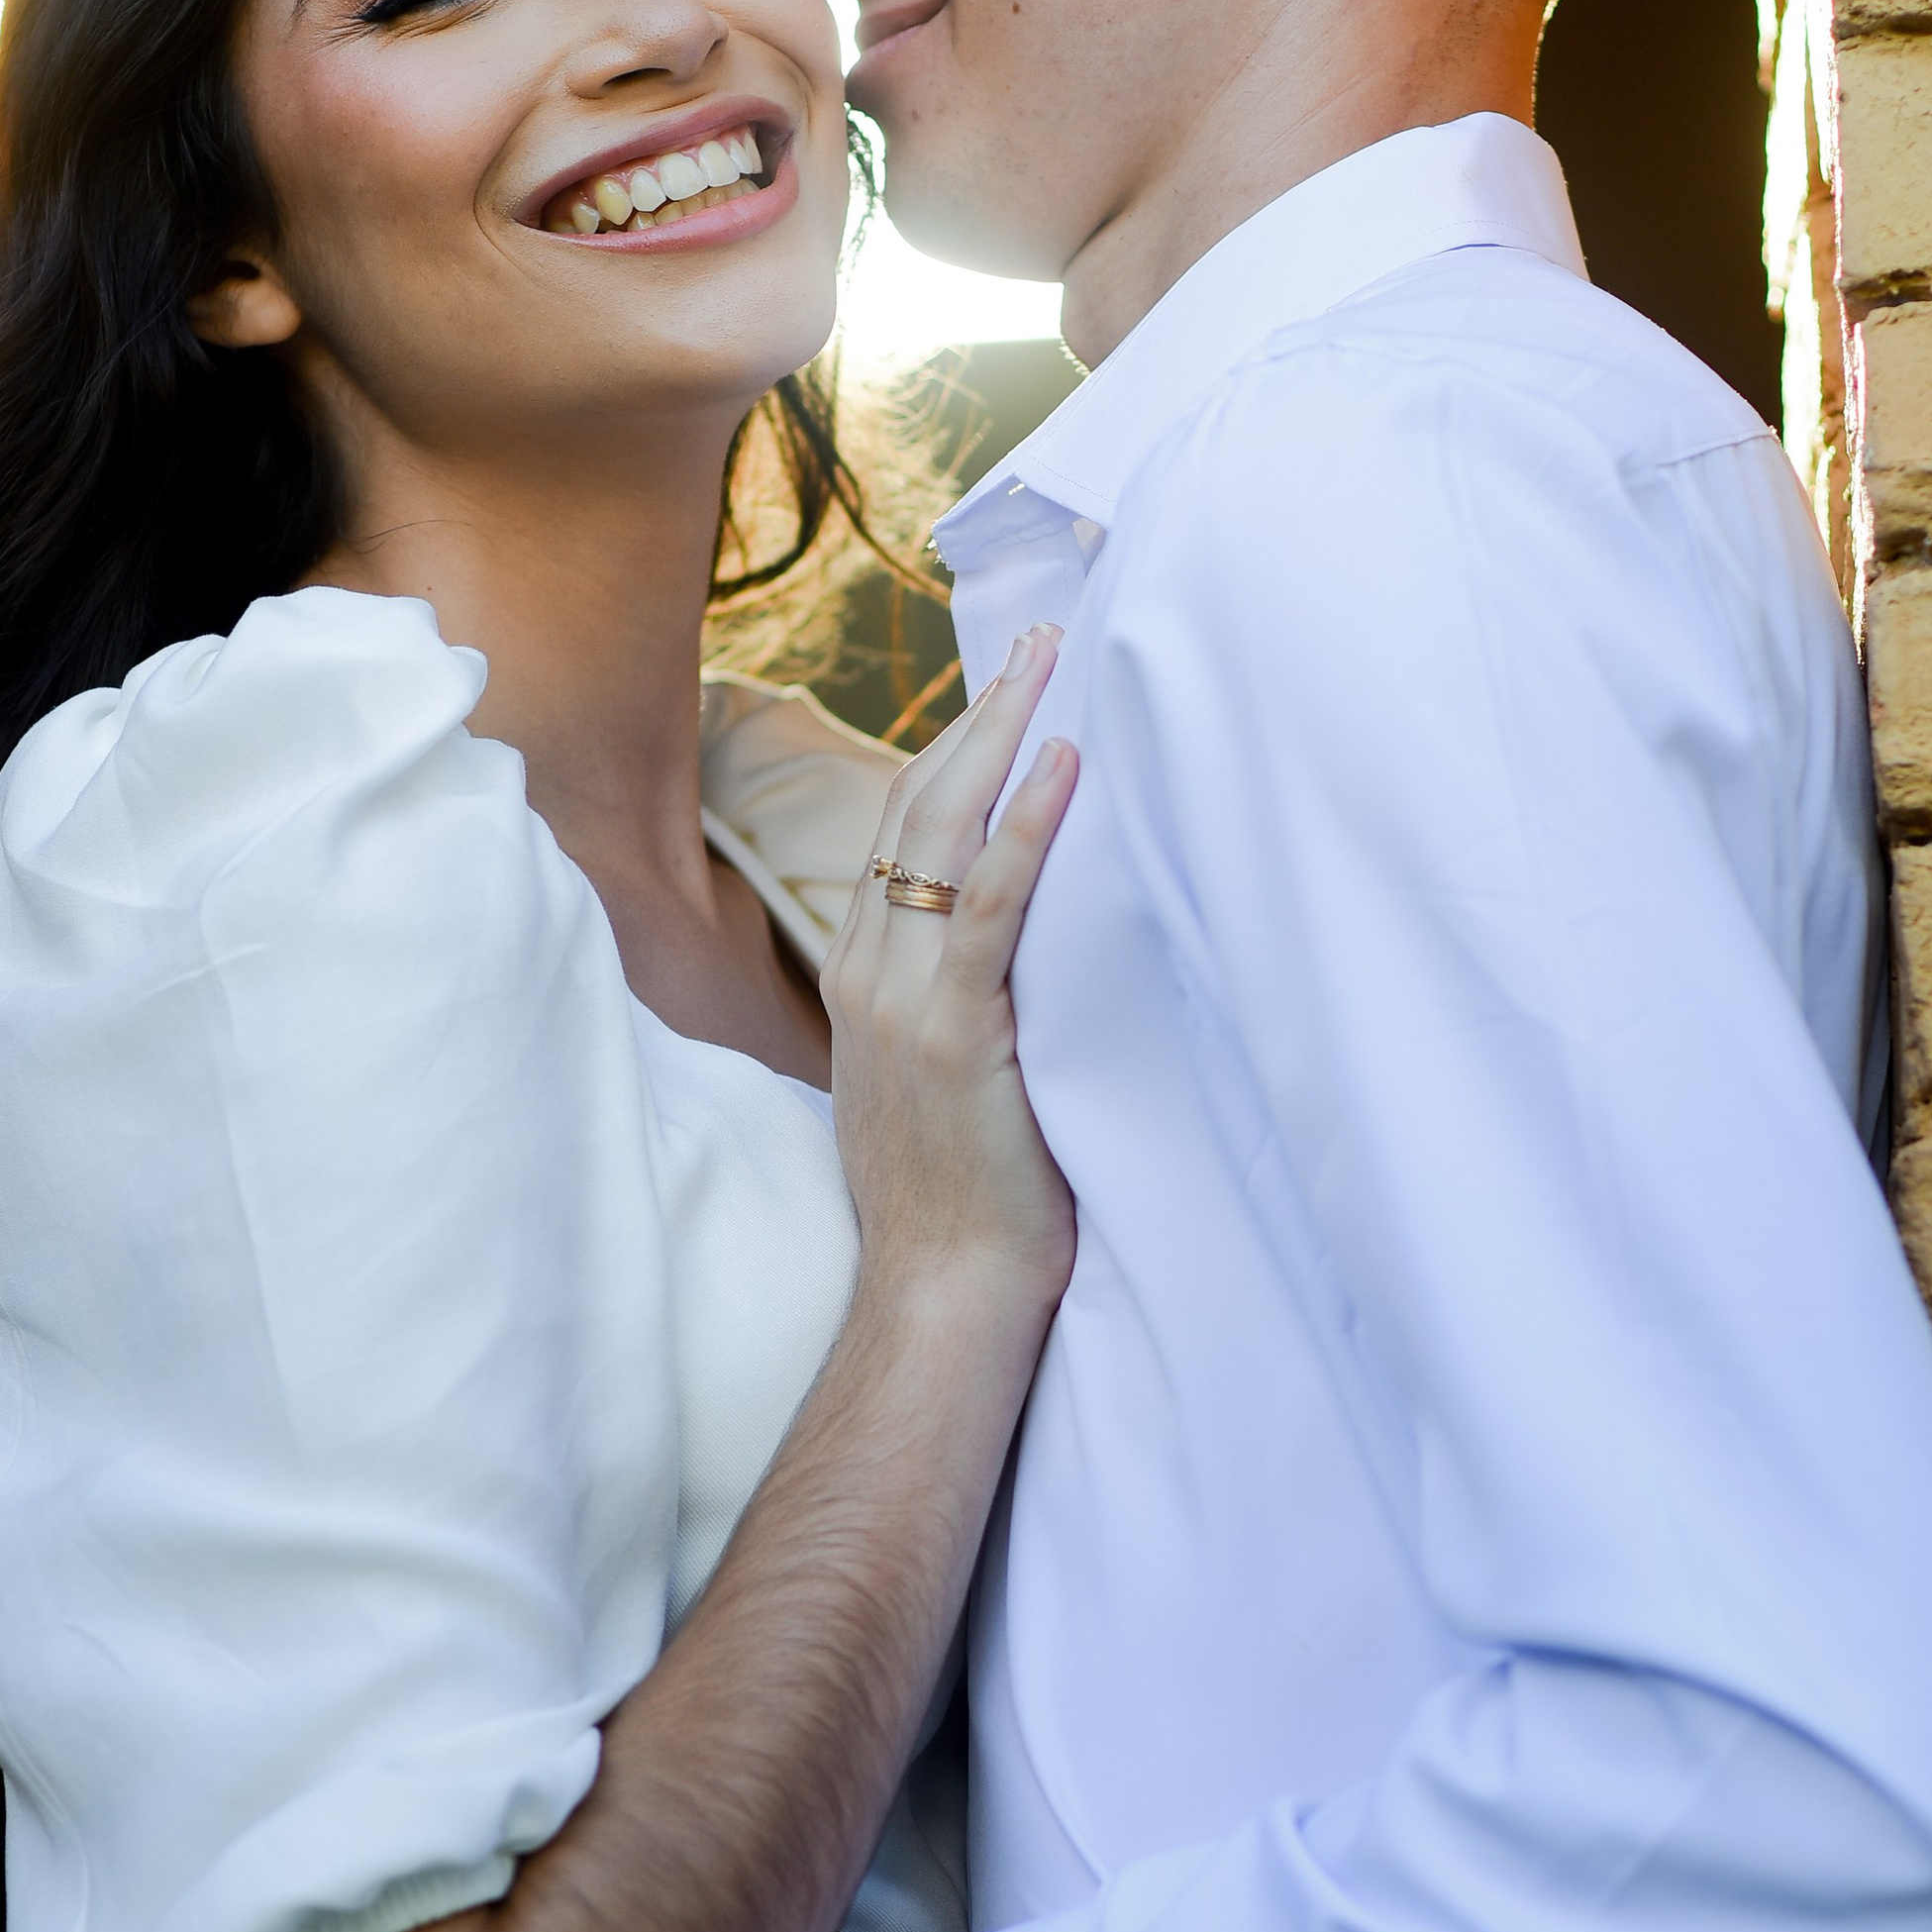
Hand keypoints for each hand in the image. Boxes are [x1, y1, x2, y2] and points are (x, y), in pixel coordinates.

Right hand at [825, 625, 1076, 1333]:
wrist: (944, 1293)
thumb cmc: (970, 1201)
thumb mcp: (953, 1077)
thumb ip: (971, 1000)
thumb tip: (1042, 945)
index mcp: (866, 976)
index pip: (898, 829)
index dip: (952, 749)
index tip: (1008, 686)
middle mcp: (871, 971)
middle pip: (912, 805)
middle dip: (980, 714)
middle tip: (1042, 639)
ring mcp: (902, 998)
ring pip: (938, 831)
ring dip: (1002, 736)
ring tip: (1055, 666)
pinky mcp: (952, 1031)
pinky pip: (988, 905)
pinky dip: (1026, 827)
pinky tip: (1065, 766)